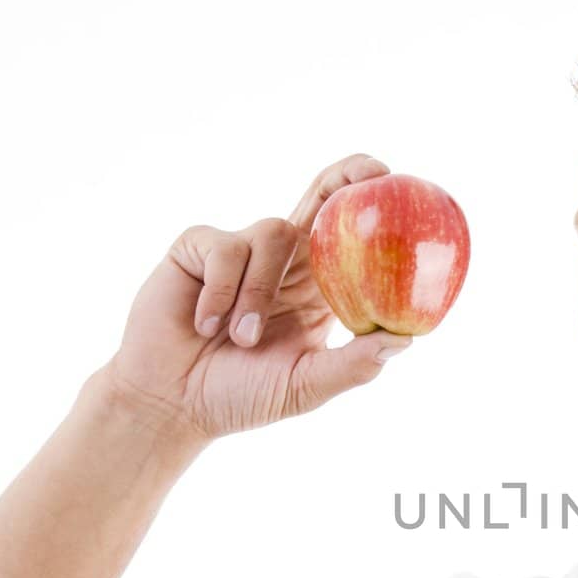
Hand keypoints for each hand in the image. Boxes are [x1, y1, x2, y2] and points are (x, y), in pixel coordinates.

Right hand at [98, 154, 414, 442]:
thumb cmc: (240, 396)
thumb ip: (352, 366)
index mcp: (316, 290)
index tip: (400, 188)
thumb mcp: (304, 386)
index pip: (350, 239)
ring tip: (240, 339)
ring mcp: (241, 250)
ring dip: (258, 291)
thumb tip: (406, 341)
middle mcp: (284, 262)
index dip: (372, 210)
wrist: (171, 404)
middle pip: (320, 199)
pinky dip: (220, 293)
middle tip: (371, 173)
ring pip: (273, 232)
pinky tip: (204, 325)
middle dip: (345, 178)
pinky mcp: (198, 247)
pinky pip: (224, 249)